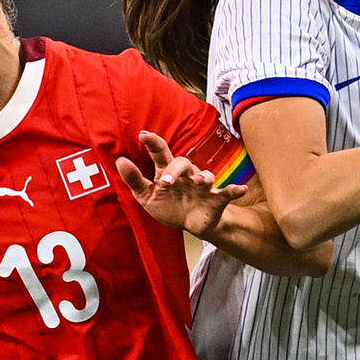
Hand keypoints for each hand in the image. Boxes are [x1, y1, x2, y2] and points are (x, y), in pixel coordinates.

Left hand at [118, 130, 240, 236]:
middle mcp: (187, 176)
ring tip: (197, 183)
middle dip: (175, 170)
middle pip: (183, 162)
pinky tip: (240, 189)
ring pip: (206, 175)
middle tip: (165, 182)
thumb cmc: (170, 206)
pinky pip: (228, 193)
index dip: (153, 143)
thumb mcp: (147, 196)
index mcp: (168, 172)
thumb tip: (119, 161)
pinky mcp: (216, 200)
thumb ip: (134, 180)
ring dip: (202, 177)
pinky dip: (235, 190)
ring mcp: (203, 187)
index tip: (143, 134)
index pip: (161, 153)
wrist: (191, 225)